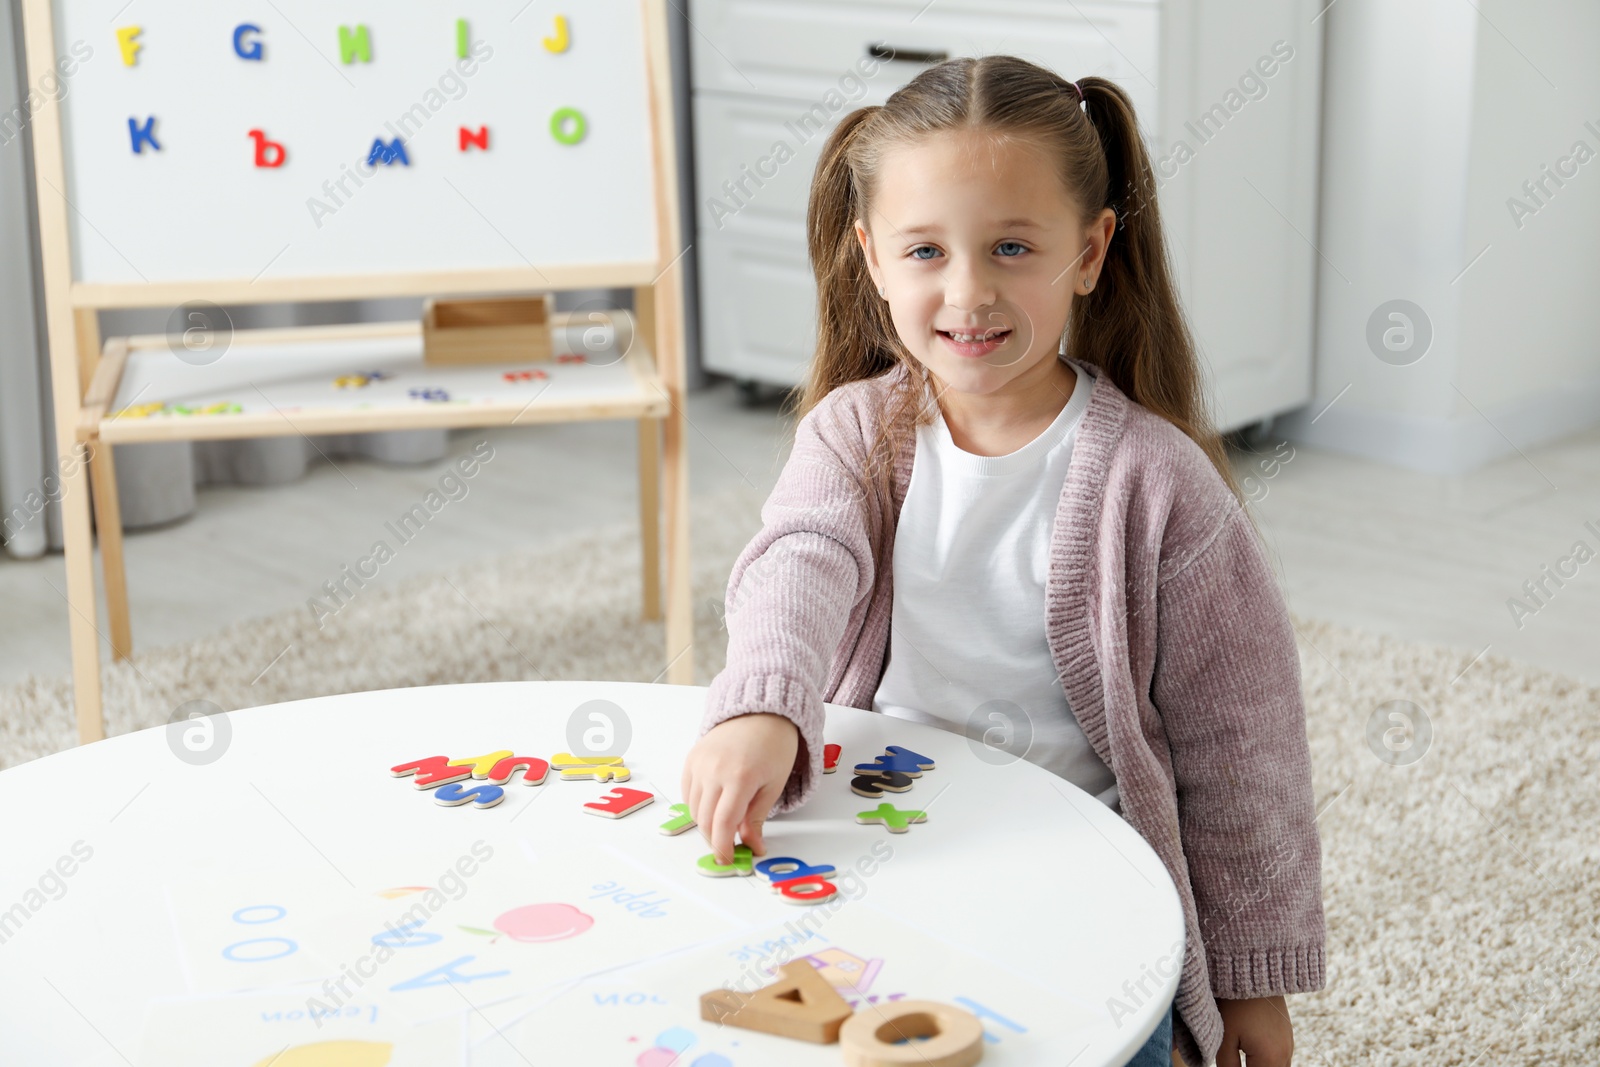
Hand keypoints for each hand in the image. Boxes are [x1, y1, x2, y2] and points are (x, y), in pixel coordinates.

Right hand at [681, 713, 800, 865]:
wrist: (761, 712)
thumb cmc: (774, 747)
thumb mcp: (773, 785)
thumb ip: (757, 818)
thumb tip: (752, 847)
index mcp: (740, 777)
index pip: (723, 823)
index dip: (723, 847)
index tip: (727, 861)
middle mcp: (714, 770)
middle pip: (705, 819)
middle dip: (715, 840)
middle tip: (728, 848)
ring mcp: (699, 763)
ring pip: (694, 809)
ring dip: (706, 824)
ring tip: (725, 825)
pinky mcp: (691, 758)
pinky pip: (688, 792)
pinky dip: (698, 805)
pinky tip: (714, 806)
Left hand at [1216, 995, 1291, 1066]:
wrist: (1252, 970)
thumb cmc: (1234, 1003)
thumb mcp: (1224, 1037)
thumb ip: (1228, 1066)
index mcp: (1270, 1058)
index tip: (1232, 1064)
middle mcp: (1285, 1053)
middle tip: (1237, 1062)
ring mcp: (1289, 1043)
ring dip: (1263, 1066)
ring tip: (1244, 1059)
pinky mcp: (1287, 1033)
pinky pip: (1281, 1058)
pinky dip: (1269, 1061)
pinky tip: (1253, 1055)